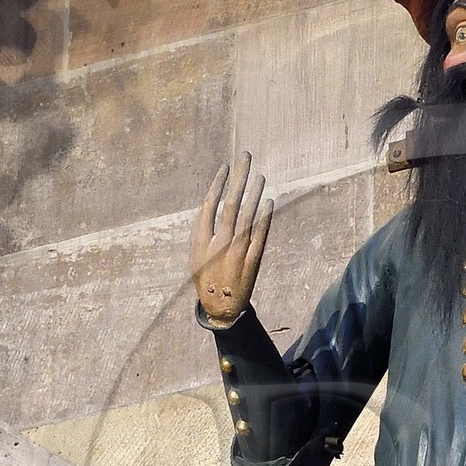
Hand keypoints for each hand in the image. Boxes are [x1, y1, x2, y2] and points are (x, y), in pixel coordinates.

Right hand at [190, 153, 272, 326]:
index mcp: (201, 239)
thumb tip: (215, 203)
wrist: (221, 307)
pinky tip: (269, 202)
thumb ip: (205, 231)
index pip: (210, 204)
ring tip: (260, 175)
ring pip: (247, 215)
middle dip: (239, 178)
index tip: (226, 167)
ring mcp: (237, 250)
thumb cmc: (206, 278)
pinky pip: (260, 235)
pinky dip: (265, 218)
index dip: (218, 183)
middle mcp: (219, 242)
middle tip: (245, 158)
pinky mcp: (253, 259)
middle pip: (230, 203)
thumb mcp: (196, 255)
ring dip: (254, 193)